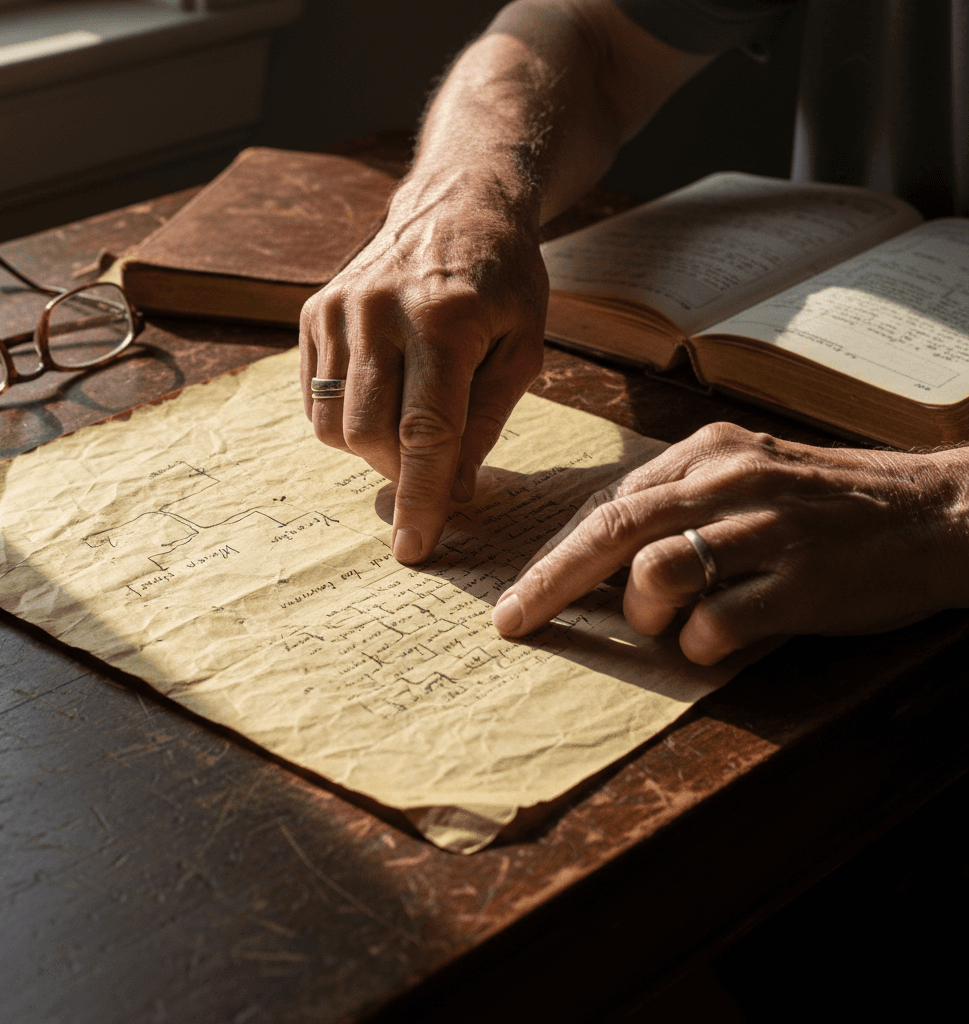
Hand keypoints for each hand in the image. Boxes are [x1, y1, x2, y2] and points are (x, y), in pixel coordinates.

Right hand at [300, 174, 547, 563]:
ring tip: (408, 423)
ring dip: (371, 449)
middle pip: (368, 434)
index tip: (415, 549)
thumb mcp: (522, 348)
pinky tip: (383, 395)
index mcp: (445, 320)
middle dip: (398, 472)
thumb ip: (485, 421)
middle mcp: (379, 312)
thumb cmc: (503, 280)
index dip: (421, 496)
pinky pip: (315, 399)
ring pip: (332, 423)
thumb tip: (452, 493)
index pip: (425, 431)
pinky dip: (347, 420)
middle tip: (430, 465)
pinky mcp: (313, 313)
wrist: (456, 204)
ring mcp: (337, 310)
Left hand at [492, 422, 968, 663]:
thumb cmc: (830, 499)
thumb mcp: (750, 473)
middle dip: (549, 582)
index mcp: (709, 452)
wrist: (936, 512)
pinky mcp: (801, 582)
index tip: (521, 588)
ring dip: (644, 614)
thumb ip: (680, 500)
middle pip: (611, 531)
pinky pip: (717, 624)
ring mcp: (766, 530)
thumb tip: (607, 551)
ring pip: (657, 573)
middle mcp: (730, 482)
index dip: (556, 551)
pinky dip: (699, 645)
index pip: (608, 503)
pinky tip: (716, 642)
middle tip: (513, 621)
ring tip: (669, 622)